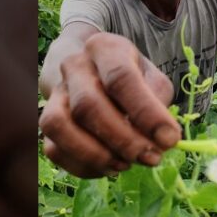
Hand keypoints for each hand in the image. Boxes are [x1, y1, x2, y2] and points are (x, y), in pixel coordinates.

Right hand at [40, 32, 181, 178]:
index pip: (121, 78)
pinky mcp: (46, 120)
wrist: (91, 70)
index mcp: (104, 48)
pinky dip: (83, 166)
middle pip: (88, 105)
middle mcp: (73, 66)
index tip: (170, 140)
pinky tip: (109, 167)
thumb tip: (160, 141)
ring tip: (125, 165)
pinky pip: (54, 149)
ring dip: (96, 154)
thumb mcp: (151, 79)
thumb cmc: (129, 77)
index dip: (146, 113)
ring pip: (60, 126)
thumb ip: (158, 106)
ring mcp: (55, 93)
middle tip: (151, 158)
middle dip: (123, 139)